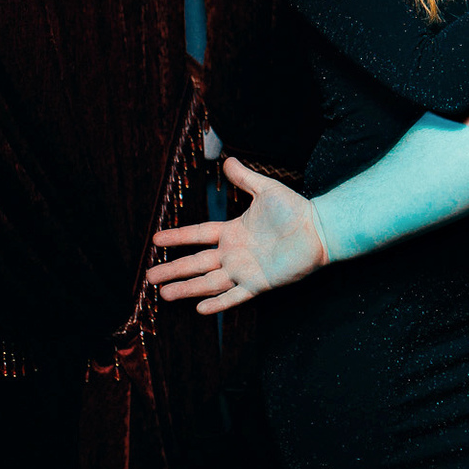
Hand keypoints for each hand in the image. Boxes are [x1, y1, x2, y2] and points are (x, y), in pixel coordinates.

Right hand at [147, 158, 328, 314]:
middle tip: (149, 277)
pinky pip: (235, 296)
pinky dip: (218, 303)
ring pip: (209, 282)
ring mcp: (245, 270)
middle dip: (173, 270)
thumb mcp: (266, 190)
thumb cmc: (296, 209)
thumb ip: (245, 178)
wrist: (320, 229)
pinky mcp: (259, 283)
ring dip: (186, 288)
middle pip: (197, 263)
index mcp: (234, 232)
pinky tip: (200, 309)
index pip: (199, 235)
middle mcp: (235, 253)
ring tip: (163, 294)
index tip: (155, 241)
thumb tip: (227, 160)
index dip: (178, 237)